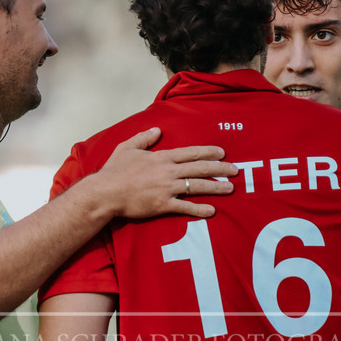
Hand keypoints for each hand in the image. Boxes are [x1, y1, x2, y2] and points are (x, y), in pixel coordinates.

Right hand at [96, 127, 236, 218]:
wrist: (105, 192)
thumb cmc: (114, 171)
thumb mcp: (127, 147)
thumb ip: (143, 138)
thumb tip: (156, 130)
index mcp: (161, 157)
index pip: (190, 153)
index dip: (208, 152)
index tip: (222, 153)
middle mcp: (168, 172)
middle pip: (200, 168)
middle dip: (220, 168)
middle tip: (235, 170)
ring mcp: (167, 189)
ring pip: (197, 186)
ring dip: (216, 187)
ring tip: (230, 188)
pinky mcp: (163, 205)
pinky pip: (186, 207)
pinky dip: (200, 209)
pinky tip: (212, 210)